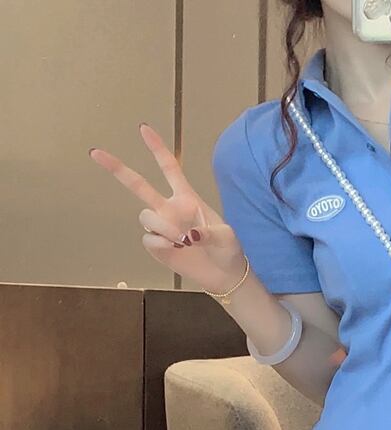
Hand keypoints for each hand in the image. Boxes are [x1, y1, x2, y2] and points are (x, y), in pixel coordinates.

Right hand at [89, 123, 246, 293]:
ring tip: (183, 240)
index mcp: (188, 198)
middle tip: (95, 152)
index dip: (157, 148)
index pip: (169, 168)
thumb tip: (189, 235)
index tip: (143, 128)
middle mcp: (170, 209)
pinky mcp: (158, 246)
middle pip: (139, 185)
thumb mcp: (227, 237)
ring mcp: (162, 227)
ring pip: (146, 216)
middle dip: (118, 169)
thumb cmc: (229, 250)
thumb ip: (210, 233)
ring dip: (162, 226)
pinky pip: (148, 238)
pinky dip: (160, 242)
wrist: (224, 274)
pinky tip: (176, 248)